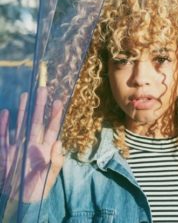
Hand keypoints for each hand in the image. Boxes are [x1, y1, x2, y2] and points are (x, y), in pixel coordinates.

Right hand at [0, 87, 64, 202]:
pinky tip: (5, 112)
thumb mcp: (49, 176)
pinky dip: (3, 125)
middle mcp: (33, 143)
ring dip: (22, 110)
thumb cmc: (38, 189)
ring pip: (21, 123)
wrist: (20, 200)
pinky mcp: (6, 151)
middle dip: (39, 106)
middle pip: (37, 120)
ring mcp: (19, 145)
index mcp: (46, 148)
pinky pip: (3, 136)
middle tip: (42, 89)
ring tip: (25, 95)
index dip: (55, 115)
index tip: (58, 101)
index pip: (52, 128)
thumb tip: (60, 142)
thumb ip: (56, 160)